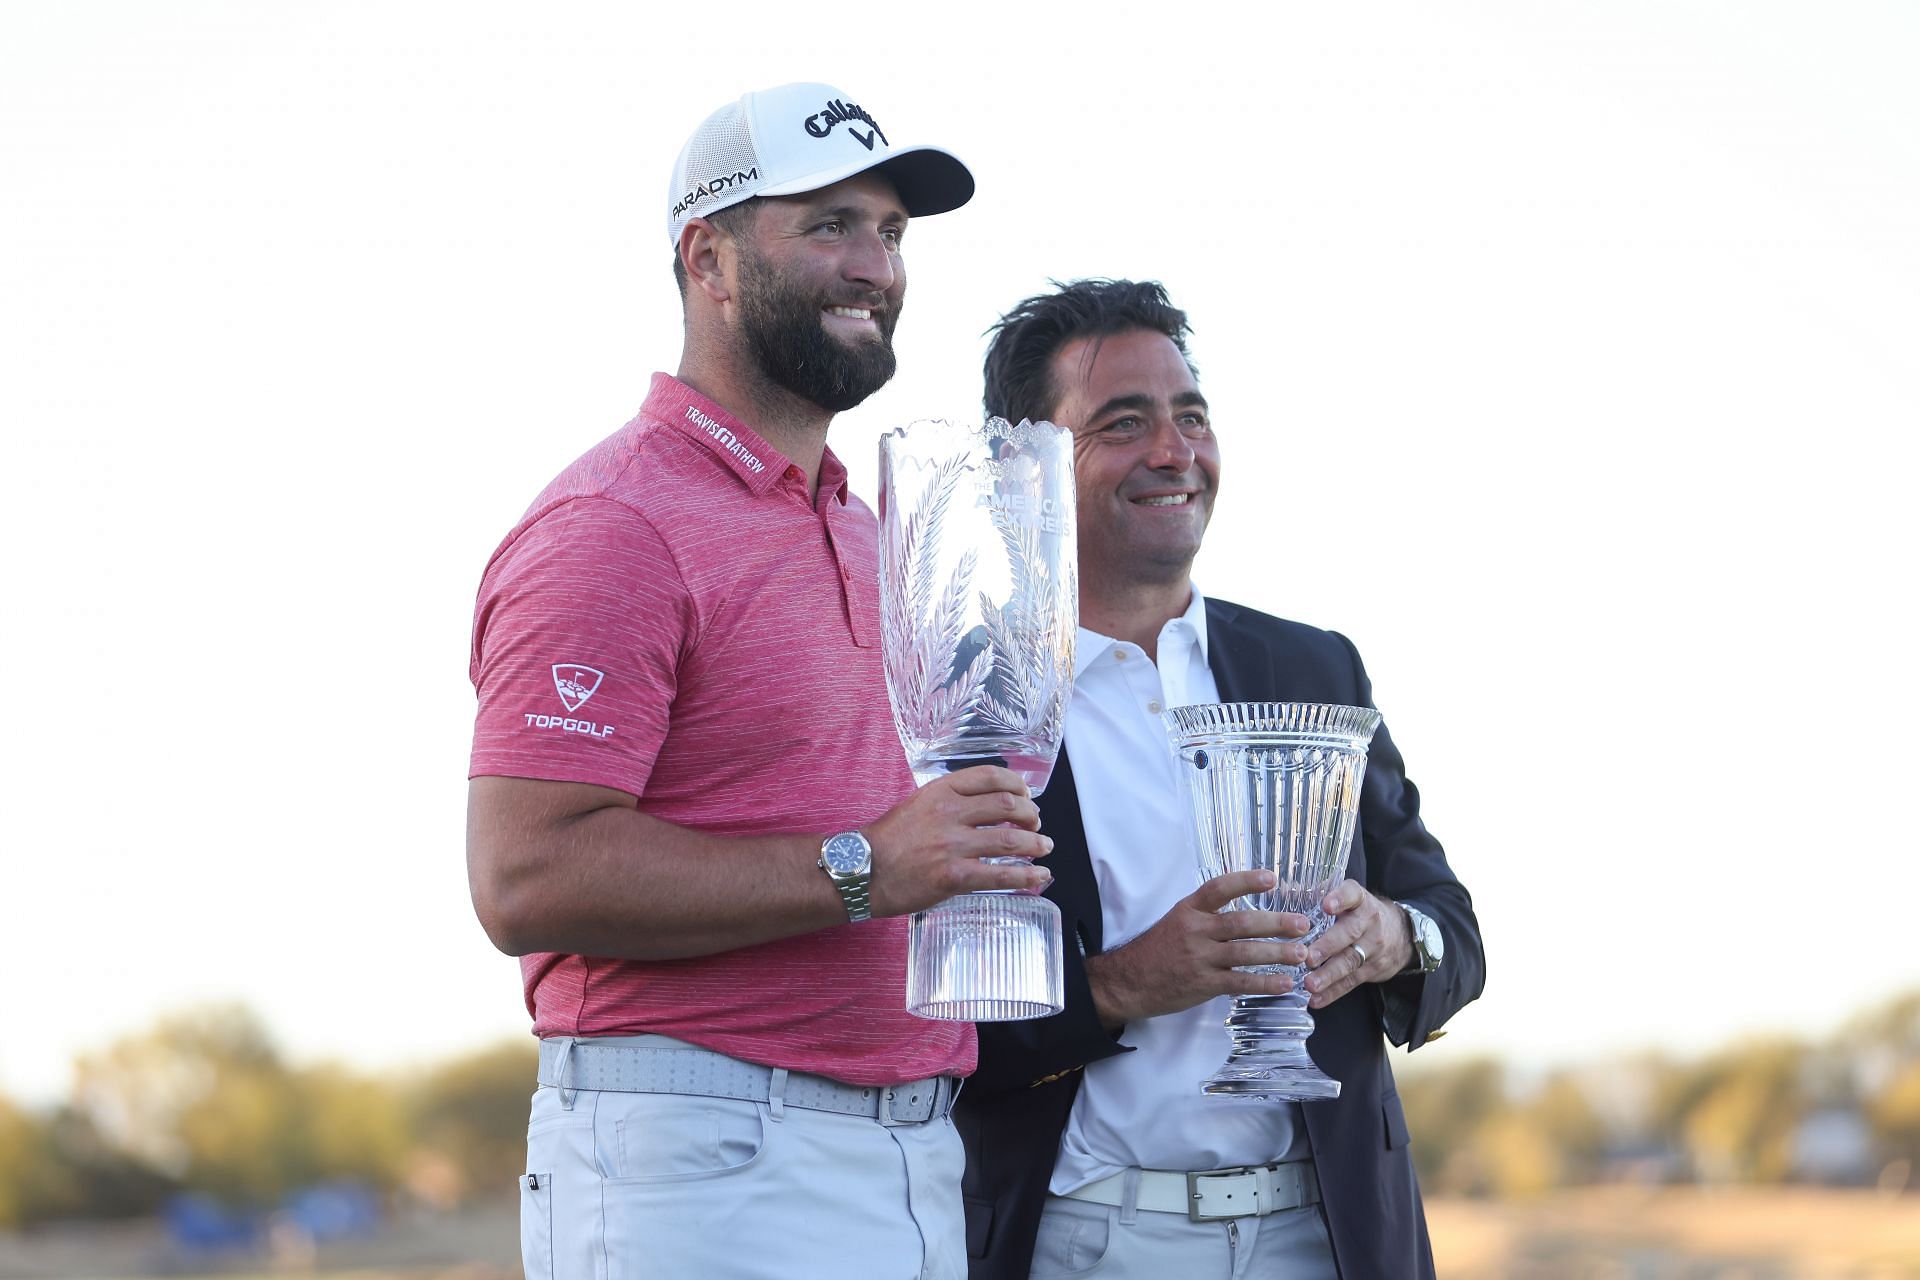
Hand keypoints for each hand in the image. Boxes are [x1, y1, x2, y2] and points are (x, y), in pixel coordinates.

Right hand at [864, 766, 1050, 917]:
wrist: (861, 871)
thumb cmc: (887, 841)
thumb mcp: (917, 805)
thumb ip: (948, 802)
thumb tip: (985, 806)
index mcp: (940, 791)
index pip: (989, 776)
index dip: (1016, 784)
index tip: (1026, 794)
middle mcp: (949, 813)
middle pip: (1007, 804)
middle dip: (1030, 814)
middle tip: (1036, 823)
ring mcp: (952, 845)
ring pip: (1010, 839)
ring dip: (1036, 843)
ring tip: (1044, 847)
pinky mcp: (954, 877)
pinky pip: (1000, 875)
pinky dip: (1027, 875)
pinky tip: (1040, 876)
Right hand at [1085, 870, 1310, 1029]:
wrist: (1128, 981)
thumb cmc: (1157, 950)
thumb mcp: (1177, 921)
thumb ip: (1207, 915)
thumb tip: (1247, 912)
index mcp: (1189, 909)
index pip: (1219, 888)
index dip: (1246, 882)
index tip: (1272, 878)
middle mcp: (1195, 930)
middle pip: (1241, 923)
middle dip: (1276, 923)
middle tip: (1303, 924)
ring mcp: (1199, 958)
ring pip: (1245, 953)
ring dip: (1277, 953)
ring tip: (1303, 953)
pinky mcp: (1203, 984)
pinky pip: (1239, 982)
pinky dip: (1264, 983)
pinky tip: (1285, 983)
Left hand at [1302, 880, 1413, 1008]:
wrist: (1401, 933)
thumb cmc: (1359, 913)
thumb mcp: (1347, 899)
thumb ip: (1317, 894)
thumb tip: (1281, 891)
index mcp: (1360, 900)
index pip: (1352, 894)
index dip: (1340, 899)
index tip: (1326, 905)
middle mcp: (1369, 922)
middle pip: (1349, 933)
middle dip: (1328, 946)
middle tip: (1309, 957)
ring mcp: (1374, 947)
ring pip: (1350, 961)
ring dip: (1328, 975)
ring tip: (1310, 984)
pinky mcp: (1373, 969)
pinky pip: (1352, 982)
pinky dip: (1333, 992)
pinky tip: (1316, 1000)